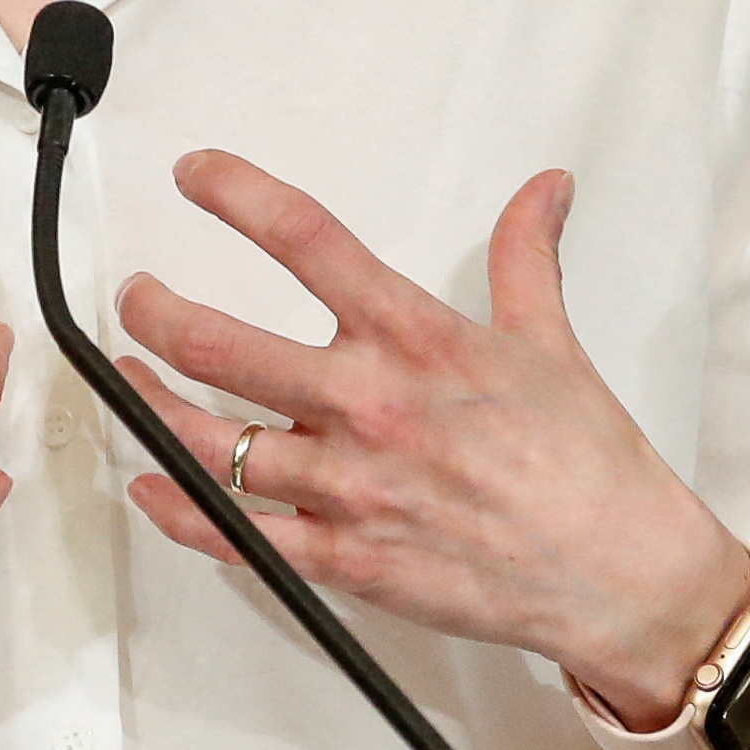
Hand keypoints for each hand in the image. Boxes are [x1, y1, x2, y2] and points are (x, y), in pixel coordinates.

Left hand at [113, 154, 749, 724]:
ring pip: (212, 444)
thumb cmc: (588, 462)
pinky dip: (181, 512)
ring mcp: (352, 488)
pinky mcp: (346, 560)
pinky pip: (238, 536)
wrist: (620, 574)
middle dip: (157, 314)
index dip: (238, 195)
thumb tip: (545, 188)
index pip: (308, 241)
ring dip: (152, 407)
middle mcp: (372, 405)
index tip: (195, 175)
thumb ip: (526, 256)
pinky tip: (151, 485)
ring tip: (129, 380)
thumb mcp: (553, 341)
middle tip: (136, 298)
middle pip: (224, 347)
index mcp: (418, 339)